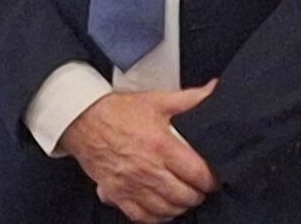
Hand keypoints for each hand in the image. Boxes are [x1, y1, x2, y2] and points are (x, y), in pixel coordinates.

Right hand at [60, 81, 218, 222]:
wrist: (85, 121)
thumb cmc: (119, 112)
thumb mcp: (157, 100)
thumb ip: (189, 98)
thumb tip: (212, 90)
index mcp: (161, 146)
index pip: (197, 173)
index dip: (212, 179)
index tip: (215, 178)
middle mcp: (148, 169)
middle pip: (185, 195)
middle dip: (199, 194)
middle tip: (202, 187)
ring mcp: (133, 185)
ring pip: (167, 209)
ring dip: (181, 206)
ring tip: (186, 197)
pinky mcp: (119, 195)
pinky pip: (143, 217)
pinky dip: (158, 216)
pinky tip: (164, 209)